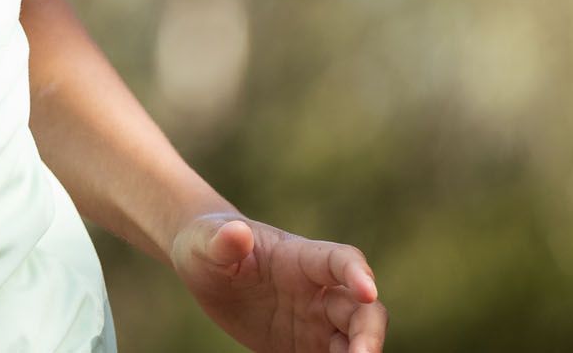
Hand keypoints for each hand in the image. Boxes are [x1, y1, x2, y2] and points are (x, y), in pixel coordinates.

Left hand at [170, 211, 386, 352]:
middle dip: (369, 333)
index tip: (368, 292)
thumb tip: (236, 232)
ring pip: (353, 340)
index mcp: (300, 258)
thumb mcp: (205, 242)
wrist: (204, 268)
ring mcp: (315, 321)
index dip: (358, 274)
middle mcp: (318, 291)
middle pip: (362, 310)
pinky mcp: (304, 346)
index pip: (341, 260)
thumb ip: (222, 241)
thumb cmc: (208, 244)